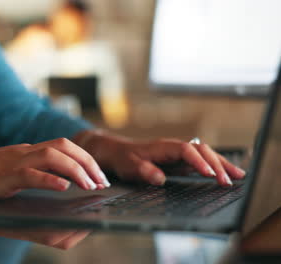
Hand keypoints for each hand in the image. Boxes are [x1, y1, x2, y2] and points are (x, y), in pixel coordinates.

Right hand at [0, 138, 110, 203]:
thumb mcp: (8, 171)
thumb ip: (29, 173)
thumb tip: (54, 183)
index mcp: (26, 151)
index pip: (64, 146)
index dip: (85, 158)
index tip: (98, 176)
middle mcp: (24, 151)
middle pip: (64, 146)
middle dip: (88, 162)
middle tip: (102, 182)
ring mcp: (13, 161)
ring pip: (52, 156)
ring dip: (76, 170)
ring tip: (90, 186)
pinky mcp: (2, 176)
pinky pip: (30, 174)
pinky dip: (49, 179)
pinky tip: (64, 187)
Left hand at [74, 130, 245, 186]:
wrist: (115, 151)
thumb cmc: (122, 158)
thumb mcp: (128, 166)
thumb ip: (143, 171)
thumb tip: (160, 178)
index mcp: (163, 146)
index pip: (187, 151)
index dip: (199, 162)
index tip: (209, 174)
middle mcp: (174, 147)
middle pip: (201, 151)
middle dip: (217, 164)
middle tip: (228, 181)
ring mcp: (177, 153)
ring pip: (204, 154)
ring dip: (221, 164)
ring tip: (238, 176)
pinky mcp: (178, 160)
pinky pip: (200, 160)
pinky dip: (214, 166)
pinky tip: (225, 174)